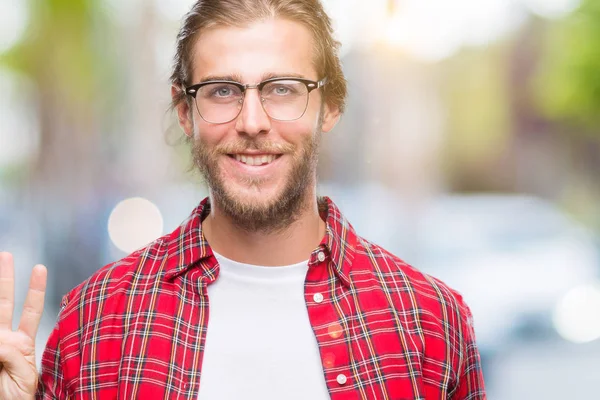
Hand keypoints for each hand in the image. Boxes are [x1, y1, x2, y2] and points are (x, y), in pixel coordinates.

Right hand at [0, 252, 46, 398]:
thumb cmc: (18, 398)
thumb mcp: (24, 377)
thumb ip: (12, 356)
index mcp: (23, 344)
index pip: (32, 310)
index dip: (35, 290)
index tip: (40, 268)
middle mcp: (6, 339)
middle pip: (6, 302)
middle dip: (5, 279)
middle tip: (6, 255)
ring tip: (2, 261)